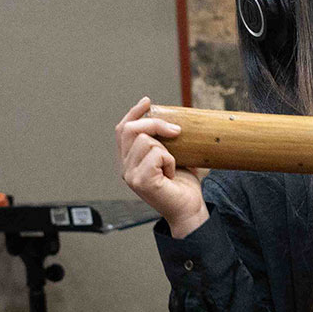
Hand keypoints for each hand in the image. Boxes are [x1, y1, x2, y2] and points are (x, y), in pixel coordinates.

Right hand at [116, 96, 206, 236]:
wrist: (190, 209)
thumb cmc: (183, 186)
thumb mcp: (173, 157)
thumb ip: (165, 141)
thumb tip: (174, 120)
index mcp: (128, 161)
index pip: (122, 130)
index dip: (133, 113)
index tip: (148, 101)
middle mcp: (124, 168)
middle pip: (131, 129)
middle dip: (155, 123)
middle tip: (176, 131)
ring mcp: (130, 175)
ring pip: (146, 141)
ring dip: (166, 150)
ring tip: (172, 166)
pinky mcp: (140, 181)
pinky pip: (156, 155)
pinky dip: (169, 160)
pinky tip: (171, 174)